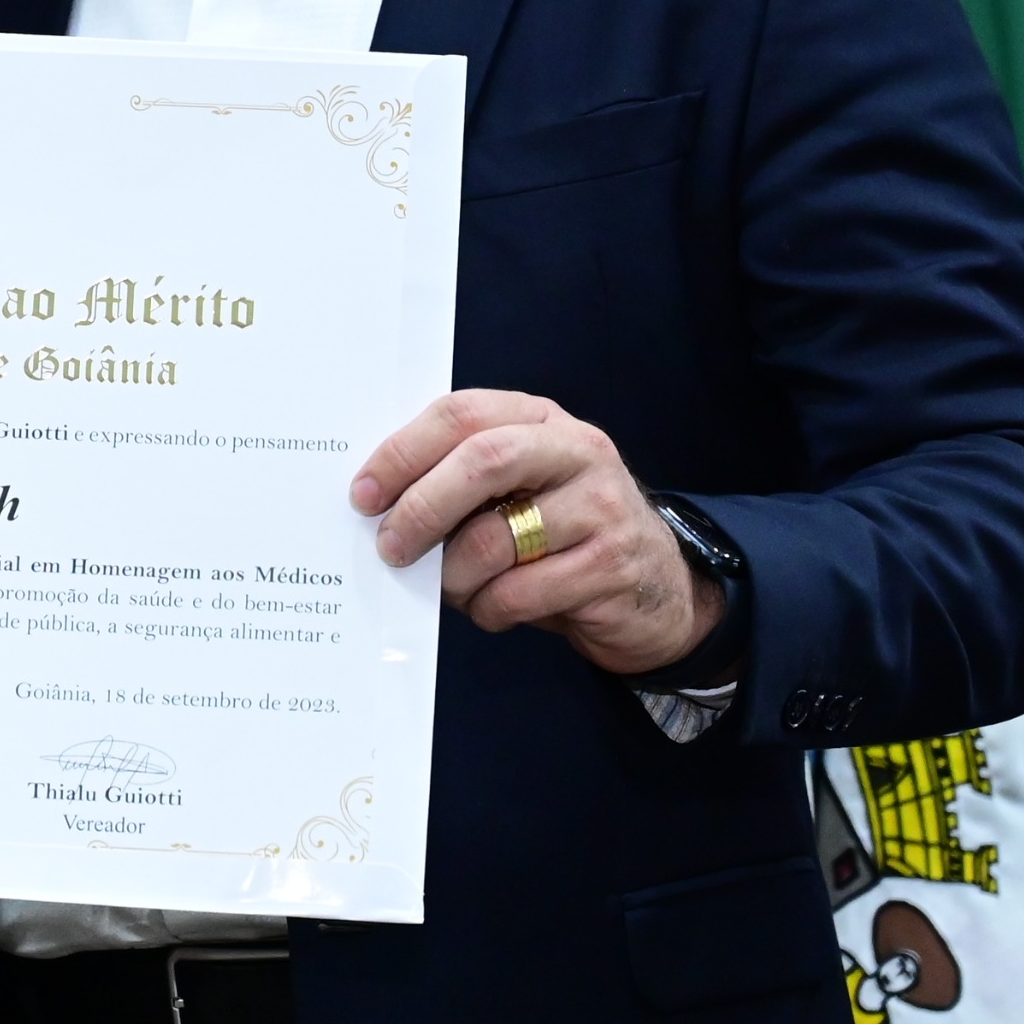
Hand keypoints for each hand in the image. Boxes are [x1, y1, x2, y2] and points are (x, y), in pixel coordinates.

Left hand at [351, 391, 718, 677]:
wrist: (659, 589)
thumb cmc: (564, 536)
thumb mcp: (521, 490)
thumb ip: (464, 481)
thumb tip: (378, 505)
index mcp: (542, 420)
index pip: (462, 414)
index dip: (404, 452)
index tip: (364, 493)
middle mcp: (578, 452)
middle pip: (482, 460)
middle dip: (421, 507)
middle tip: (389, 545)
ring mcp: (602, 508)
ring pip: (496, 539)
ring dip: (455, 575)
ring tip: (454, 587)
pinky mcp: (612, 566)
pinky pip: (521, 593)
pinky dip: (489, 609)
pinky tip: (494, 607)